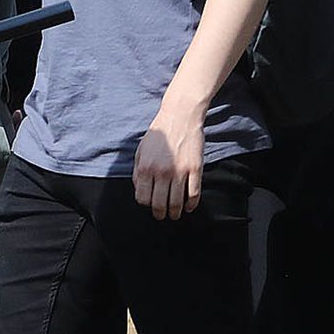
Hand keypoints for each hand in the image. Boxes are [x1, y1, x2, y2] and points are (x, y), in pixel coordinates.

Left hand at [134, 104, 204, 220]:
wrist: (180, 117)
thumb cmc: (159, 134)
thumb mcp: (140, 151)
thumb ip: (138, 172)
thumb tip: (139, 190)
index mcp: (145, 168)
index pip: (142, 197)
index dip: (146, 204)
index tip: (150, 204)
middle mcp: (161, 172)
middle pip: (159, 203)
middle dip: (160, 214)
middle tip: (162, 216)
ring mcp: (180, 171)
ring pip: (177, 202)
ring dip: (176, 212)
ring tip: (175, 215)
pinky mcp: (195, 169)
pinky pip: (194, 193)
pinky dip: (192, 204)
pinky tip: (189, 207)